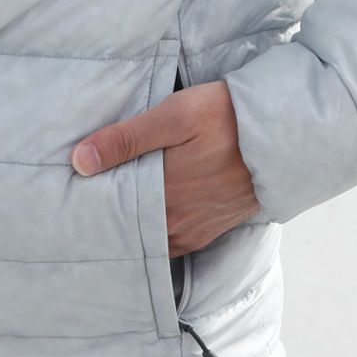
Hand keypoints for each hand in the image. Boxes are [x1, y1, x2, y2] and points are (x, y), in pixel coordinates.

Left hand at [70, 80, 259, 257]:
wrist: (284, 138)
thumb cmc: (228, 119)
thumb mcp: (176, 115)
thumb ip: (127, 139)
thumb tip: (79, 161)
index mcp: (159, 193)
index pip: (109, 207)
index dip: (90, 201)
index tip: (72, 194)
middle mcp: (172, 222)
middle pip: (126, 225)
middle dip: (107, 216)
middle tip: (83, 205)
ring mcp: (190, 230)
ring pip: (147, 235)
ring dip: (131, 225)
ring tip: (112, 210)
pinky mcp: (206, 232)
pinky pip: (170, 241)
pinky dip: (154, 232)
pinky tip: (146, 218)